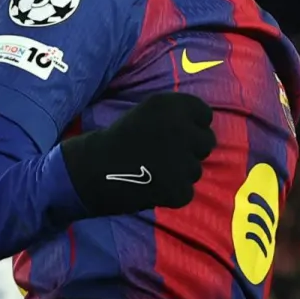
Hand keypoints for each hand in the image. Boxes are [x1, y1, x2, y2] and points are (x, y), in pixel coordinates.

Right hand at [60, 93, 215, 216]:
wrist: (93, 169)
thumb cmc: (118, 139)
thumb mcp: (147, 111)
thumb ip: (177, 114)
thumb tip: (204, 126)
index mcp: (172, 106)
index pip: (204, 115)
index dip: (192, 126)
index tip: (176, 133)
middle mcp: (182, 129)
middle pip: (207, 142)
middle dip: (191, 149)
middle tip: (166, 155)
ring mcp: (183, 161)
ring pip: (196, 169)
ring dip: (180, 172)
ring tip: (154, 170)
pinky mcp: (179, 189)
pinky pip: (186, 191)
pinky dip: (172, 193)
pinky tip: (153, 186)